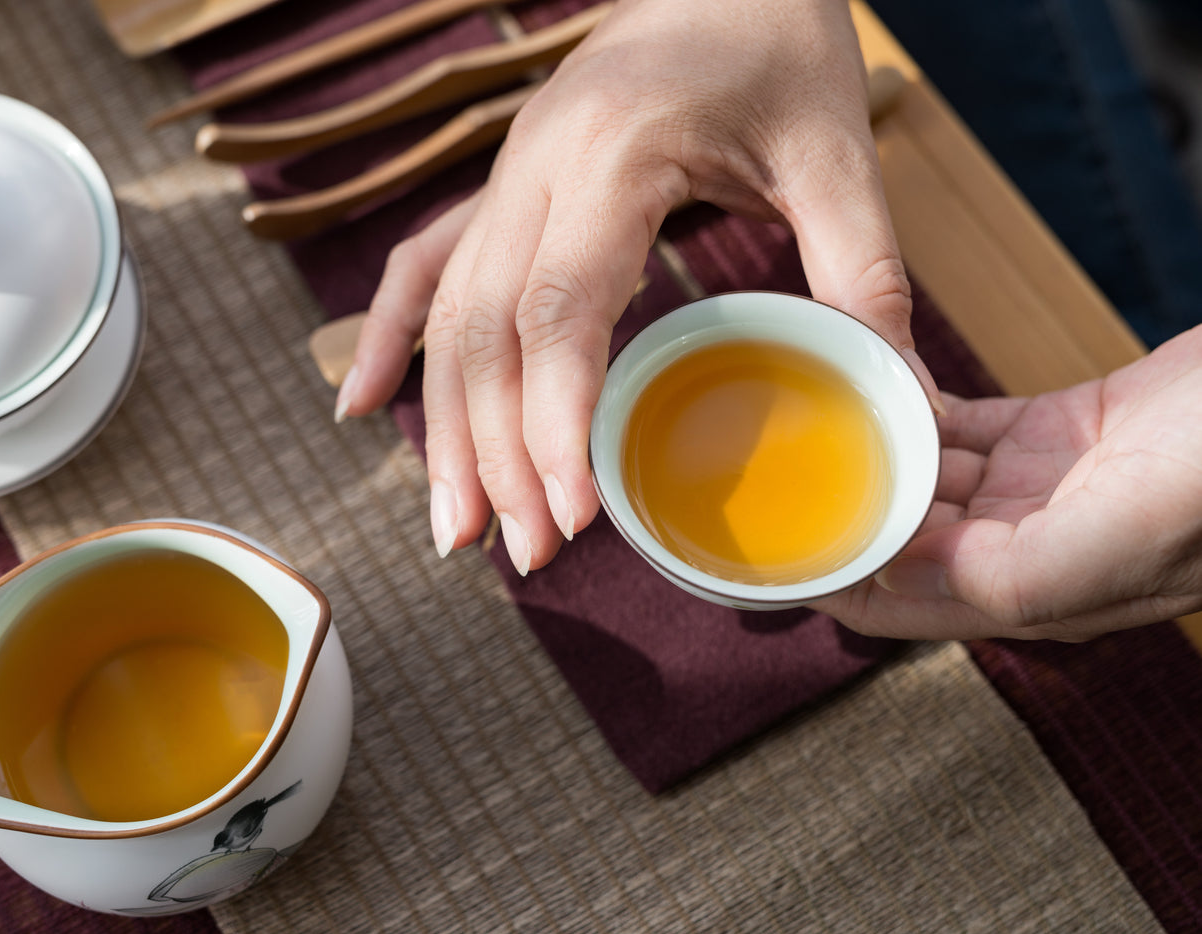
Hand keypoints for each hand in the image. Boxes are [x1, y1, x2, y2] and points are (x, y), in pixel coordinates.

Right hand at [335, 0, 938, 572]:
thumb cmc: (774, 41)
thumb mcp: (833, 148)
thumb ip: (862, 270)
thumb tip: (898, 397)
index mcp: (612, 154)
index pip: (560, 307)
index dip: (555, 419)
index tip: (573, 512)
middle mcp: (533, 168)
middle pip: (487, 330)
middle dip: (495, 452)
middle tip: (523, 554)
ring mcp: (504, 178)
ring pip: (448, 316)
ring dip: (445, 426)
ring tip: (458, 529)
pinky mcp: (500, 190)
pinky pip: (422, 268)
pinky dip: (392, 341)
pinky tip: (363, 408)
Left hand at [816, 325, 1201, 640]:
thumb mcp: (1122, 538)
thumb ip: (1011, 576)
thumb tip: (901, 574)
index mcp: (1036, 594)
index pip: (904, 605)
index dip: (838, 584)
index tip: (771, 555)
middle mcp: (1030, 546)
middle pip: (905, 539)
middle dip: (847, 513)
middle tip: (779, 472)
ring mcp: (1044, 486)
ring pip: (931, 477)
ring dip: (882, 454)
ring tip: (820, 423)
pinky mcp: (1061, 428)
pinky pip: (968, 426)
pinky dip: (925, 411)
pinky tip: (885, 390)